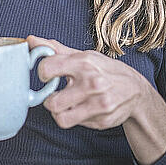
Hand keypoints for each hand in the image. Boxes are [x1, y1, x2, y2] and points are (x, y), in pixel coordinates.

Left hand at [27, 35, 145, 130]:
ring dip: (59, 113)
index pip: (47, 69)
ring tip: (66, 104)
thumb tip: (30, 40)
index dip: (42, 73)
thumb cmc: (103, 69)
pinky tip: (82, 109)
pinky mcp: (102, 120)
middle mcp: (92, 83)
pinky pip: (76, 124)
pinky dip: (75, 118)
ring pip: (61, 118)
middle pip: (51, 103)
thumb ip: (54, 49)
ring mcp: (98, 104)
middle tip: (55, 95)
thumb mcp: (82, 55)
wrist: (135, 90)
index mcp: (84, 62)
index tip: (47, 74)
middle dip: (49, 100)